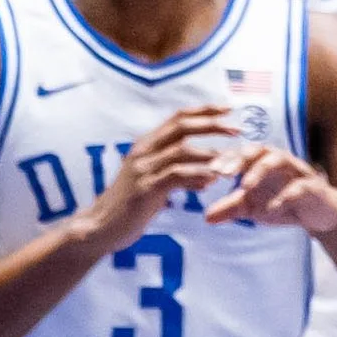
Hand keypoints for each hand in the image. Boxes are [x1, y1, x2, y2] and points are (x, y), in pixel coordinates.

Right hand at [91, 109, 244, 245]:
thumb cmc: (129, 207)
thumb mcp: (154, 184)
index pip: (178, 117)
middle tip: (236, 128)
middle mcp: (144, 150)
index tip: (228, 108)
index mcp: (146, 145)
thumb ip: (178, 174)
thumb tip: (208, 175)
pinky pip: (176, 175)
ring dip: (210, 153)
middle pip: (182, 126)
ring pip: (182, 150)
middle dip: (212, 124)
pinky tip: (211, 181)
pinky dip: (197, 175)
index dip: (204, 110)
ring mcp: (143, 168)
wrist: (99, 228)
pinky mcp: (145, 188)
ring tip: (231, 160)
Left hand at [202, 141, 336, 238]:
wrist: (319, 214)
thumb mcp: (254, 208)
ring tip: (245, 187)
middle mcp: (279, 160)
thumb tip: (206, 217)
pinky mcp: (313, 186)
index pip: (241, 153)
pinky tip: (273, 208)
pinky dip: (285, 196)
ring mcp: (297, 171)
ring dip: (260, 171)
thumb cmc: (282, 202)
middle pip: (258, 149)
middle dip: (240, 158)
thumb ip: (231, 209)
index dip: (224, 159)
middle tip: (223, 173)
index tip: (209, 171)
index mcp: (262, 161)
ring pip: (279, 160)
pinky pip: (298, 187)